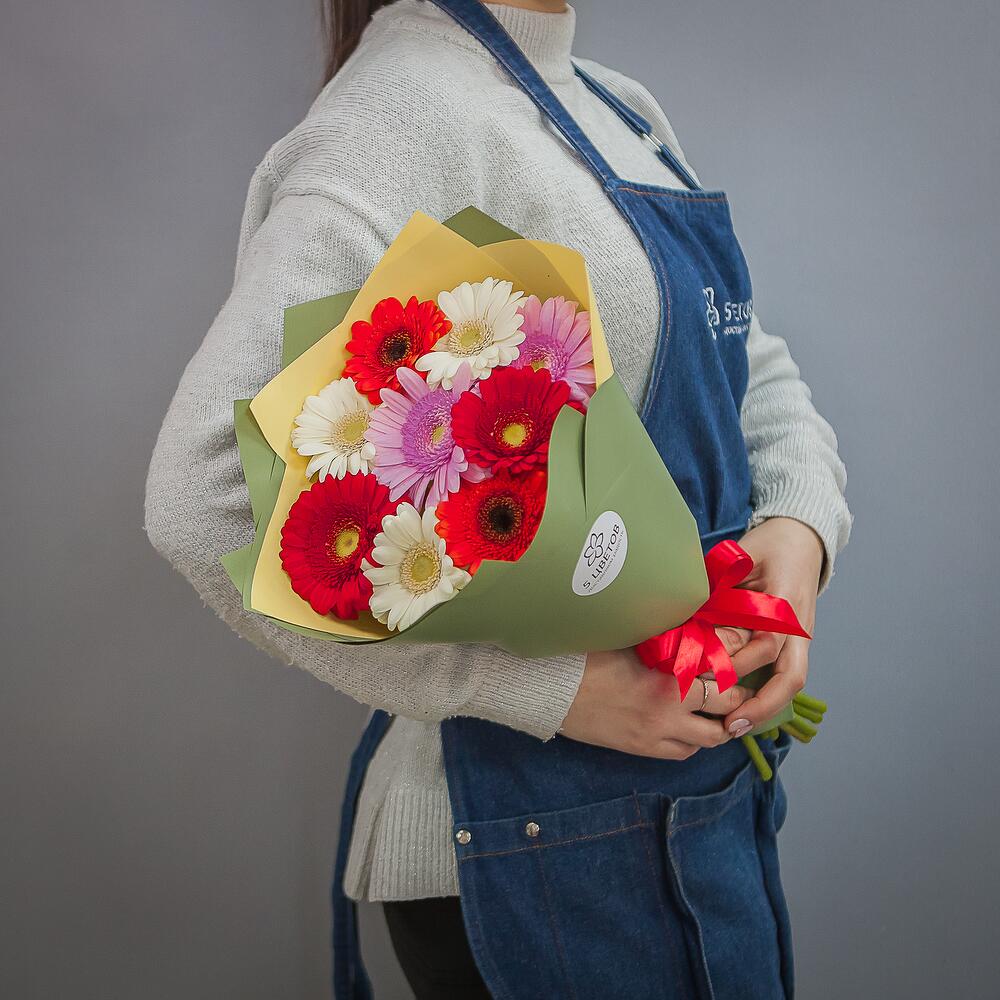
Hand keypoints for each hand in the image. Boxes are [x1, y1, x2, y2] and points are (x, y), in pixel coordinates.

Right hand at [560, 647, 751, 759]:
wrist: (551, 690)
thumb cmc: (585, 656)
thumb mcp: (628, 636)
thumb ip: (664, 633)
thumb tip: (691, 618)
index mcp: (669, 676)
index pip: (726, 671)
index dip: (747, 660)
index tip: (758, 649)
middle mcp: (670, 708)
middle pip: (728, 708)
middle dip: (741, 697)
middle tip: (745, 684)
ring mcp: (657, 733)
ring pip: (711, 738)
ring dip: (722, 724)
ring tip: (723, 711)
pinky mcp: (642, 748)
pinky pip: (683, 753)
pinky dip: (694, 741)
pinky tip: (691, 726)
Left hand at [717, 517, 824, 737]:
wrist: (800, 538)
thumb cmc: (766, 546)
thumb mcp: (740, 559)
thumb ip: (717, 586)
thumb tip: (683, 614)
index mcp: (784, 603)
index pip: (765, 644)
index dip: (737, 663)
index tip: (708, 677)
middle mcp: (797, 626)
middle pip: (789, 676)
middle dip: (760, 704)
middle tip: (729, 724)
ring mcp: (800, 636)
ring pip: (791, 681)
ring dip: (766, 707)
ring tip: (735, 727)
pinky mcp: (796, 642)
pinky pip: (786, 673)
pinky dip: (768, 695)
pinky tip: (744, 710)